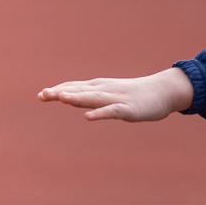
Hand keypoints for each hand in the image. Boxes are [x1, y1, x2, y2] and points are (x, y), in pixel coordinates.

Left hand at [37, 68, 193, 121]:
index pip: (77, 87)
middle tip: (43, 94)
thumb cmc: (135, 94)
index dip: (59, 90)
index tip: (41, 95)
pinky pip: (113, 111)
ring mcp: (118, 99)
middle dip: (62, 92)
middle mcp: (106, 90)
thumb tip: (65, 96)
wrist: (164, 91)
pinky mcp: (130, 109)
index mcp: (100, 87)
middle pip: (81, 91)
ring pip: (95, 98)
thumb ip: (88, 96)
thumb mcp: (109, 93)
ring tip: (62, 98)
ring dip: (78, 98)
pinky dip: (100, 113)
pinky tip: (89, 117)